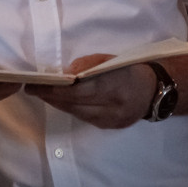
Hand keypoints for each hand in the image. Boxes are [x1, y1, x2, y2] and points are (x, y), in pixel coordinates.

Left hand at [25, 53, 154, 128]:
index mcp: (115, 85)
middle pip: (74, 104)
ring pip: (77, 113)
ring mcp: (112, 119)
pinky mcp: (110, 126)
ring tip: (42, 94)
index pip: (77, 91)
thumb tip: (65, 73)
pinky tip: (61, 102)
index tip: (36, 84)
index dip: (54, 89)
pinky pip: (85, 118)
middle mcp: (113, 106)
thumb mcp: (111, 59)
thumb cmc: (131, 69)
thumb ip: (88, 66)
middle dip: (50, 96)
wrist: (155, 92)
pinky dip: (71, 109)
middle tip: (32, 89)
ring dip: (58, 104)